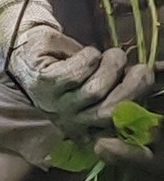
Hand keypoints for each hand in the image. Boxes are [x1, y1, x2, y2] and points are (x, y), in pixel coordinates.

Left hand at [0, 0, 154, 139]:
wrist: (30, 45)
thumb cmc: (71, 65)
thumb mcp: (100, 80)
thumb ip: (122, 86)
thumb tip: (151, 77)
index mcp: (85, 125)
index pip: (114, 135)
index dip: (133, 123)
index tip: (147, 92)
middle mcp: (68, 120)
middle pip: (109, 112)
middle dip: (131, 87)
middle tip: (140, 67)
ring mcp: (53, 102)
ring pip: (94, 90)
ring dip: (110, 67)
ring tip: (112, 55)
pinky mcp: (42, 81)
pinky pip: (76, 72)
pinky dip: (89, 58)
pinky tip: (88, 53)